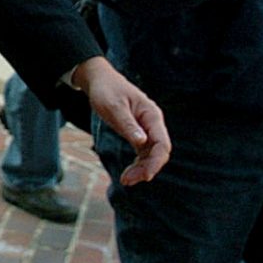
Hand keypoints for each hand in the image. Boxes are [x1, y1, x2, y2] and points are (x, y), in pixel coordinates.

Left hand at [72, 56, 170, 185]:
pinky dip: (137, 164)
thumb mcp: (113, 107)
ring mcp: (147, 129)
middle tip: (127, 181)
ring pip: (151, 155)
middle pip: (159, 152)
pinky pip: (143, 153)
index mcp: (152, 115)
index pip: (162, 143)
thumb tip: (143, 142)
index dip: (156, 162)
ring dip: (141, 169)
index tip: (145, 177)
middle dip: (147, 169)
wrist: (99, 81)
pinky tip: (127, 174)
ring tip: (125, 180)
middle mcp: (153, 124)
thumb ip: (128, 124)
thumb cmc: (106, 91)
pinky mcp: (139, 133)